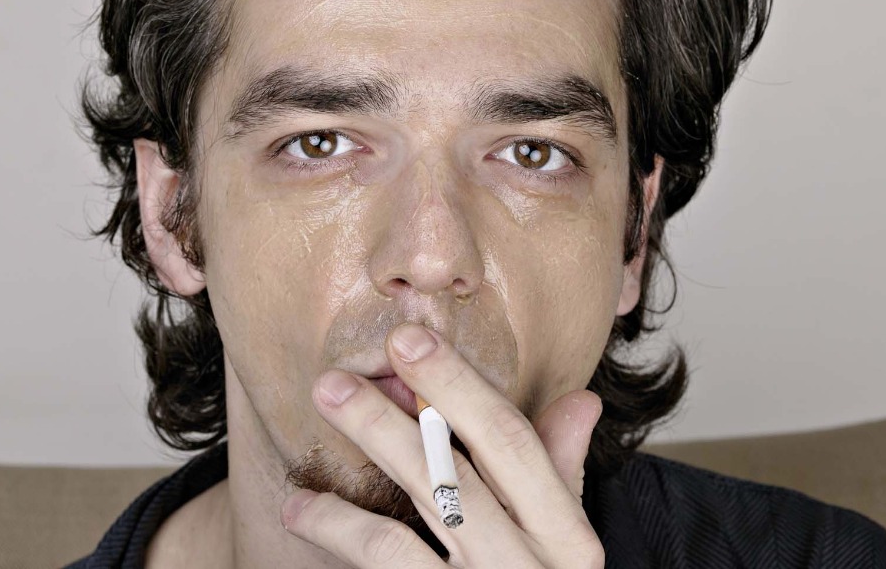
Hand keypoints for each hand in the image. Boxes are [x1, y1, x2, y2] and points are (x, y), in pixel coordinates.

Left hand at [280, 323, 604, 567]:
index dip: (456, 384)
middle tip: (331, 382)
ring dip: (353, 480)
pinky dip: (339, 533)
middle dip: (389, 422)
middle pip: (453, 476)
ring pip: (413, 524)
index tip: (406, 339)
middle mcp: (534, 568)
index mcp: (569, 536)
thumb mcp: (566, 545)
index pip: (511, 441)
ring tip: (305, 454)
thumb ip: (562, 473)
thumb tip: (582, 399)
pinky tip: (302, 510)